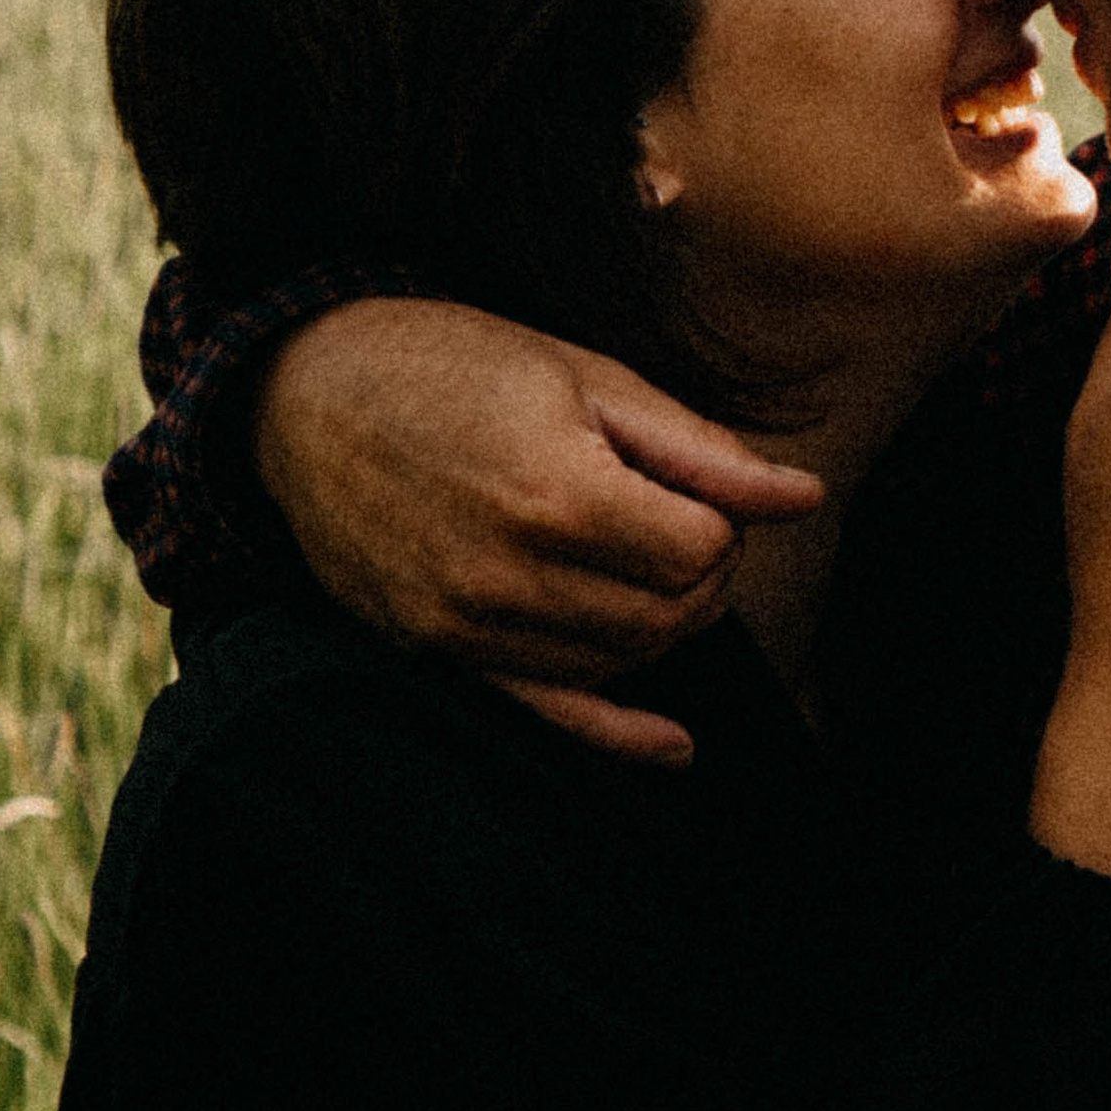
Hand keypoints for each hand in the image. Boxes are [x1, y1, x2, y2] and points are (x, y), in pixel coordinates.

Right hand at [255, 301, 821, 764]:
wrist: (307, 393)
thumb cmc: (454, 364)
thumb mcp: (588, 379)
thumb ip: (700, 452)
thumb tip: (804, 498)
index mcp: (558, 493)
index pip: (702, 553)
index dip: (724, 523)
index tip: (699, 490)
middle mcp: (509, 573)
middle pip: (670, 617)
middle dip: (704, 578)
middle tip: (688, 526)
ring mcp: (466, 625)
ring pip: (621, 663)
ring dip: (663, 626)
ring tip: (647, 564)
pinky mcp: (437, 652)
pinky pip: (548, 715)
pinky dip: (619, 735)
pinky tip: (674, 745)